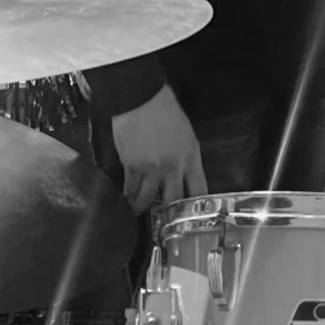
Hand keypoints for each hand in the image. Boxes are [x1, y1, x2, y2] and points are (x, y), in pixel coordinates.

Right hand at [110, 84, 207, 213]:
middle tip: (166, 226)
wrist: (139, 99)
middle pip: (173, 201)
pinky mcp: (131, 166)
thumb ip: (186, 154)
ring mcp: (150, 170)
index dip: (198, 206)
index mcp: (191, 157)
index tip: (195, 217)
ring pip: (147, 199)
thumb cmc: (165, 109)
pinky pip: (129, 189)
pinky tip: (125, 202)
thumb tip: (182, 170)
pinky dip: (127, 196)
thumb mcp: (186, 133)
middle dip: (170, 216)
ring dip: (142, 208)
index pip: (199, 190)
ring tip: (139, 213)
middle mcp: (173, 168)